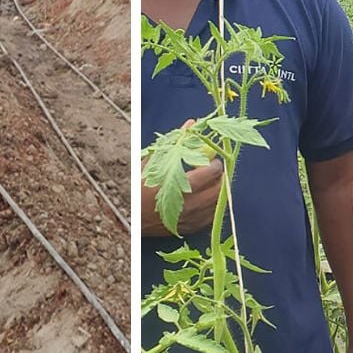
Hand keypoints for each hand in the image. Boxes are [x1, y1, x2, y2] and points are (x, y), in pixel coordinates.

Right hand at [140, 119, 224, 236]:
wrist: (132, 218)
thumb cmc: (139, 187)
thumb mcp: (153, 161)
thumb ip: (174, 142)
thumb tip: (191, 124)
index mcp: (178, 185)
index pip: (210, 173)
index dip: (215, 163)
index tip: (211, 158)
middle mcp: (188, 204)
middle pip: (219, 189)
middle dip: (220, 177)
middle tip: (214, 169)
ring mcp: (192, 219)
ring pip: (218, 203)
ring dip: (218, 190)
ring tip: (210, 182)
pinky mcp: (192, 228)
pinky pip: (212, 216)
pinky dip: (212, 205)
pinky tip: (205, 198)